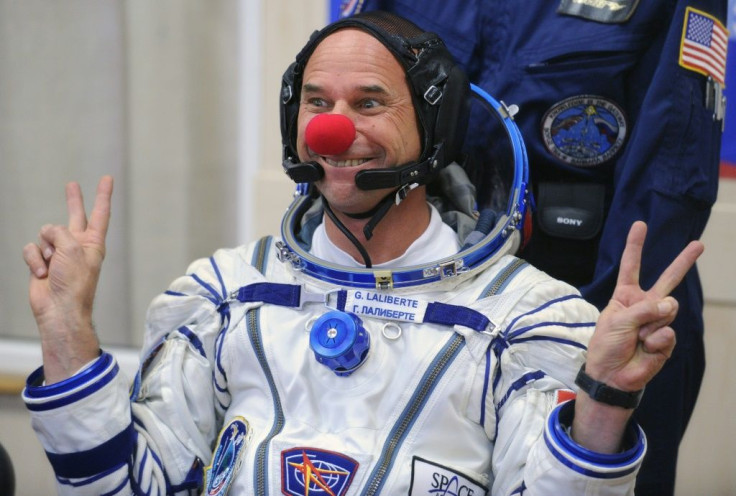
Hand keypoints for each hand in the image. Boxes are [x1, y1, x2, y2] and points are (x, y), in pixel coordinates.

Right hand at [22, 176, 113, 383]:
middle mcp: (77, 245)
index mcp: (93, 243)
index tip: (107, 179)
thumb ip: (61, 232)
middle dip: (73, 200)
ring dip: (46, 250)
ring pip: (45, 234)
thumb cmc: (74, 283)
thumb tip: (48, 233)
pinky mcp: (42, 262)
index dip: (103, 195)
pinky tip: (42, 274)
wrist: (59, 309)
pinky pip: (32, 249)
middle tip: (72, 185)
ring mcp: (59, 254)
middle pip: (75, 216)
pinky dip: (34, 260)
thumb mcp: (73, 249)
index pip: (100, 213)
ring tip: (53, 267)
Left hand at [585, 221, 703, 390]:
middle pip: (667, 280)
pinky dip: (655, 341)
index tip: (640, 225)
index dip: (635, 246)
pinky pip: (668, 333)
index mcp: (626, 297)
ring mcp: (657, 322)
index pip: (632, 267)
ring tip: (637, 338)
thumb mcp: (616, 321)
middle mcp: (644, 305)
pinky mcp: (666, 340)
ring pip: (667, 310)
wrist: (611, 376)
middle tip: (698, 244)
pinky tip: (646, 348)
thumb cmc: (606, 347)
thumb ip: (643, 309)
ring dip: (650, 325)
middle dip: (683, 262)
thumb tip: (671, 304)